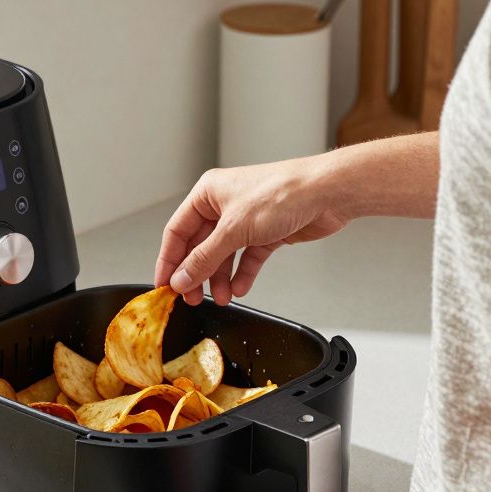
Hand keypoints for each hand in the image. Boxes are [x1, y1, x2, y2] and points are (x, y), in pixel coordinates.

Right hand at [153, 157, 349, 305]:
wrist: (326, 194)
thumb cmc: (283, 193)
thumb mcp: (233, 230)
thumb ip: (204, 258)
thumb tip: (181, 278)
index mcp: (208, 194)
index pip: (178, 231)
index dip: (169, 260)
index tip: (164, 284)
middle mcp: (224, 205)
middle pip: (200, 246)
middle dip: (196, 274)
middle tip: (191, 297)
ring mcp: (246, 220)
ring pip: (224, 255)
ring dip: (220, 278)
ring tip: (220, 298)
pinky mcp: (267, 233)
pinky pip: (247, 259)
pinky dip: (243, 274)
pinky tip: (239, 288)